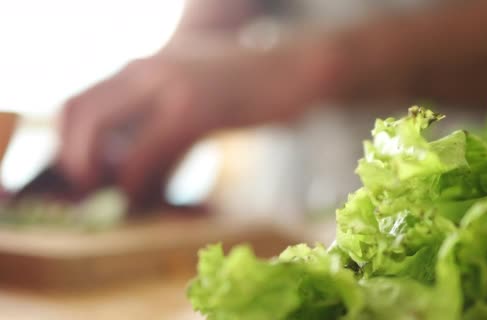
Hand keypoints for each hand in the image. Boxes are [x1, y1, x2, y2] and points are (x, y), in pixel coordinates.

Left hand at [58, 38, 338, 203]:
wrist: (293, 69)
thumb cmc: (245, 86)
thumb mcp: (190, 93)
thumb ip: (156, 120)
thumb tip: (128, 170)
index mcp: (142, 65)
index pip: (77, 101)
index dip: (69, 145)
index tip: (85, 178)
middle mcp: (146, 68)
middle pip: (80, 115)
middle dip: (78, 164)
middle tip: (96, 194)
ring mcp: (170, 87)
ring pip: (108, 139)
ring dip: (111, 180)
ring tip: (129, 201)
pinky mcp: (197, 110)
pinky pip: (148, 155)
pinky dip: (143, 184)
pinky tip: (158, 195)